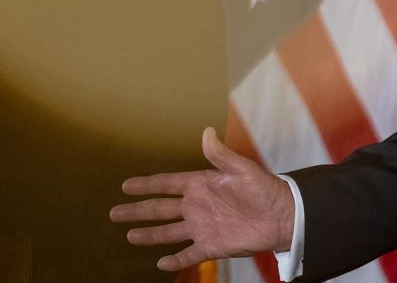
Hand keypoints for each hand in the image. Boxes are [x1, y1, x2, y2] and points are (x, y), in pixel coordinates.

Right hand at [110, 127, 295, 271]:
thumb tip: (206, 132)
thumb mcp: (242, 168)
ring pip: (169, 232)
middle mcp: (197, 206)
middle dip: (137, 211)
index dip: (147, 185)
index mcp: (202, 184)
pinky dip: (175, 260)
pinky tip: (161, 264)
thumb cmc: (265, 188)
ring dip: (149, 235)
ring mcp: (203, 227)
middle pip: (160, 209)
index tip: (125, 185)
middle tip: (113, 213)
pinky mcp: (212, 245)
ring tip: (129, 236)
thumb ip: (220, 154)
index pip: (167, 184)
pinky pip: (189, 254)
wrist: (283, 215)